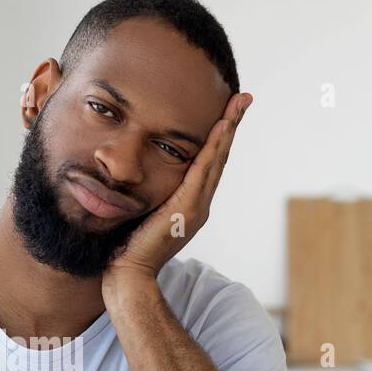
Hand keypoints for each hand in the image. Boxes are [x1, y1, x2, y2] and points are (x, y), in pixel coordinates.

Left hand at [103, 92, 252, 290]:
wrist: (128, 273)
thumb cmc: (127, 246)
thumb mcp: (142, 211)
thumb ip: (149, 195)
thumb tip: (137, 176)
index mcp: (190, 203)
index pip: (209, 162)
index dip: (219, 136)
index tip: (227, 111)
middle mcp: (199, 203)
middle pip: (220, 156)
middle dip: (232, 124)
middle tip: (244, 97)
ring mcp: (197, 207)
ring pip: (217, 159)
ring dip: (229, 128)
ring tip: (238, 103)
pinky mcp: (187, 209)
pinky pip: (203, 171)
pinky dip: (214, 148)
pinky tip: (221, 127)